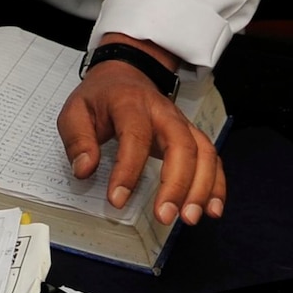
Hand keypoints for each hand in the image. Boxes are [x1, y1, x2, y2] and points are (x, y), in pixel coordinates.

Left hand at [57, 36, 224, 226]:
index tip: (117, 199)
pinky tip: (212, 210)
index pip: (135, 136)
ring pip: (204, 152)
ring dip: (202, 187)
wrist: (125, 73)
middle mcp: (163, 112)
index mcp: (130, 103)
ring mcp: (182, 123)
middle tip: (164, 216)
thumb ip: (77, 139)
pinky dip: (217, 185)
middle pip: (182, 144)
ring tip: (189, 218)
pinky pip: (213, 159)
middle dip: (176, 183)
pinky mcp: (192, 136)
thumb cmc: (100, 97)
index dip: (127, 170)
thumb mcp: (75, 110)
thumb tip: (84, 170)